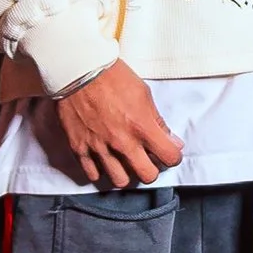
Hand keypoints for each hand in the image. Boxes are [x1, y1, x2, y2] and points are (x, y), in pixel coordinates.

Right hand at [54, 61, 184, 189]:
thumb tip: (171, 139)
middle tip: (147, 159)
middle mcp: (122, 142)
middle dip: (151, 169)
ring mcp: (100, 148)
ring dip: (125, 172)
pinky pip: (92, 175)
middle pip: (147, 176)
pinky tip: (103, 160)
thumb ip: (157, 121)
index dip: (173, 155)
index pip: (170, 157)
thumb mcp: (143, 93)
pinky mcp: (80, 148)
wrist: (79, 71)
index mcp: (142, 127)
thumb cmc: (112, 77)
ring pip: (120, 181)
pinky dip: (100, 170)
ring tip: (124, 161)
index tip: (168, 151)